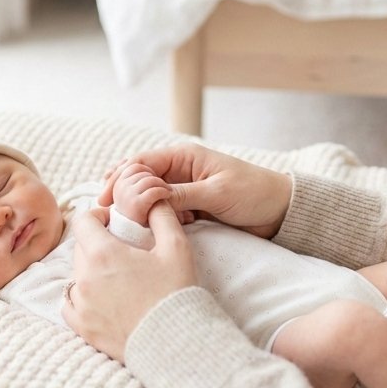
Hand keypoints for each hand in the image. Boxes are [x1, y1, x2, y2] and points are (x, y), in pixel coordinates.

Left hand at [61, 201, 196, 362]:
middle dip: (97, 242)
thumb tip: (154, 199)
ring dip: (91, 270)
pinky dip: (81, 296)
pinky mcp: (82, 327)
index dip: (98, 216)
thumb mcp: (176, 247)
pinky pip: (70, 303)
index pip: (83, 220)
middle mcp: (85, 277)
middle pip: (80, 247)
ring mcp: (81, 304)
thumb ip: (162, 216)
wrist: (175, 344)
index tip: (114, 222)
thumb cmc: (176, 292)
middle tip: (122, 249)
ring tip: (116, 276)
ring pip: (76, 274)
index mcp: (103, 253)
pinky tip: (100, 297)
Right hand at [100, 143, 292, 239]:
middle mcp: (179, 171)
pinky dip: (150, 220)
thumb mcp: (216, 193)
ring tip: (119, 223)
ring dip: (135, 209)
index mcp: (185, 157)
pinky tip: (140, 231)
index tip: (106, 197)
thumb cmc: (254, 193)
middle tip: (106, 211)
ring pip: (147, 198)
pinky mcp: (189, 209)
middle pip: (139, 179)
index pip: (142, 162)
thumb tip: (148, 198)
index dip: (120, 177)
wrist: (280, 212)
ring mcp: (183, 191)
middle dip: (121, 193)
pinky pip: (161, 212)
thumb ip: (182, 195)